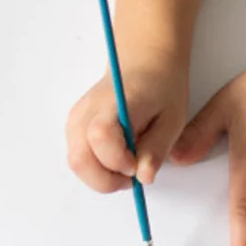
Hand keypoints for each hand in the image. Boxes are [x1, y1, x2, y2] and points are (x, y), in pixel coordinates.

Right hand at [66, 51, 188, 191]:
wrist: (144, 66)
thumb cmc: (160, 89)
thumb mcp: (172, 119)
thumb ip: (157, 149)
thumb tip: (144, 177)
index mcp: (114, 102)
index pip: (101, 136)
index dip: (117, 160)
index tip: (136, 165)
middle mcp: (87, 111)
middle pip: (80, 159)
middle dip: (107, 179)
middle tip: (132, 176)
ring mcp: (75, 121)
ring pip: (78, 165)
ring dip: (102, 176)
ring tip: (126, 165)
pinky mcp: (73, 130)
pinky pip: (79, 161)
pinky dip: (97, 169)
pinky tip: (116, 160)